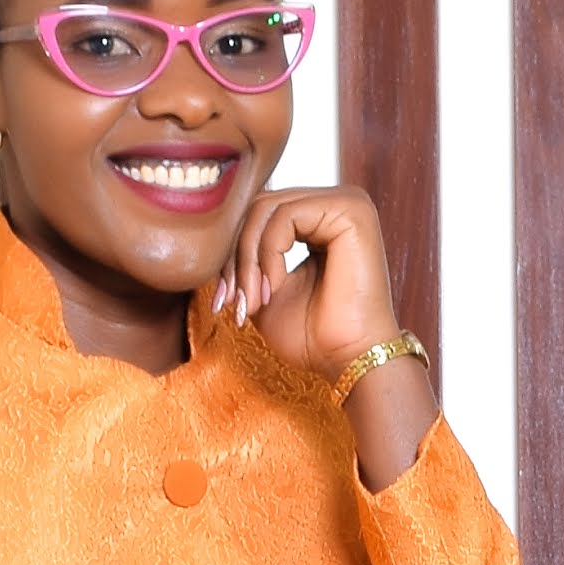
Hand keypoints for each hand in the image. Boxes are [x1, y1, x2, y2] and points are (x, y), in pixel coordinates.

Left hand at [213, 186, 435, 487]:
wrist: (349, 361)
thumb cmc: (314, 335)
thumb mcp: (263, 290)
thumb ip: (244, 258)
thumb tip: (211, 238)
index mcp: (322, 218)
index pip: (260, 214)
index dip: (233, 254)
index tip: (226, 302)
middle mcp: (338, 203)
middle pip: (260, 206)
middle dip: (236, 257)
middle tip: (235, 303)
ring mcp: (348, 203)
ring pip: (267, 208)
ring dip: (248, 259)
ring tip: (253, 301)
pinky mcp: (351, 211)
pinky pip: (285, 217)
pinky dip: (267, 255)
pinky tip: (274, 289)